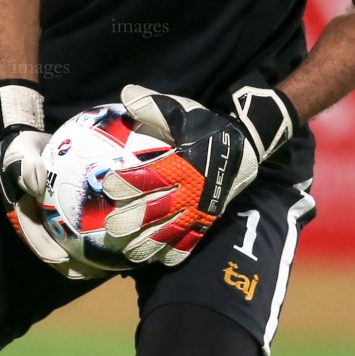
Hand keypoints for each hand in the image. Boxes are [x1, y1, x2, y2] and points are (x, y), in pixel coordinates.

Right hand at [0, 75, 101, 279]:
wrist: (36, 145)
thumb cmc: (26, 150)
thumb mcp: (20, 151)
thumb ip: (25, 163)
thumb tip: (36, 181)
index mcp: (25, 213)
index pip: (34, 236)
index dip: (45, 250)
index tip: (60, 259)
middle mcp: (41, 223)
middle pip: (57, 251)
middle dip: (73, 266)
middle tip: (93, 271)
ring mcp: (58, 222)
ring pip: (74, 246)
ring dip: (91, 259)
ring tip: (113, 265)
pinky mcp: (74, 217)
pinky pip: (89, 228)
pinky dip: (103, 235)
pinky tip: (124, 237)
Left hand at [107, 80, 299, 266]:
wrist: (247, 146)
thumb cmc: (208, 128)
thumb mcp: (184, 111)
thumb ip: (155, 106)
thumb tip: (126, 94)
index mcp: (182, 164)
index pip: (151, 175)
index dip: (128, 180)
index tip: (107, 184)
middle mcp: (190, 190)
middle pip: (158, 209)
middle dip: (134, 221)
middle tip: (111, 228)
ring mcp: (199, 208)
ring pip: (172, 231)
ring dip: (150, 243)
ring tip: (130, 254)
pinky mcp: (207, 218)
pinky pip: (192, 240)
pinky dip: (176, 252)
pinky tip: (159, 261)